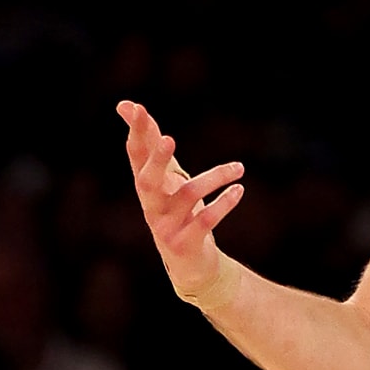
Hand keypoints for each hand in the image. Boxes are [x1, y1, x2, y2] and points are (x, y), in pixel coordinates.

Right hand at [118, 100, 244, 300]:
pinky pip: (205, 222)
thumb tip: (129, 105)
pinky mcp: (184, 243)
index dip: (135, 132)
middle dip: (157, 161)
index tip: (135, 107)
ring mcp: (165, 227)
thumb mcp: (165, 177)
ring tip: (239, 168)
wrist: (188, 264)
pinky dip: (224, 204)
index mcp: (146, 186)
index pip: (136, 155)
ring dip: (214, 178)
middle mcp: (150, 205)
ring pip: (187, 197)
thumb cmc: (176, 211)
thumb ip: (152, 145)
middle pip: (146, 180)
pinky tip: (239, 190)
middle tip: (169, 139)